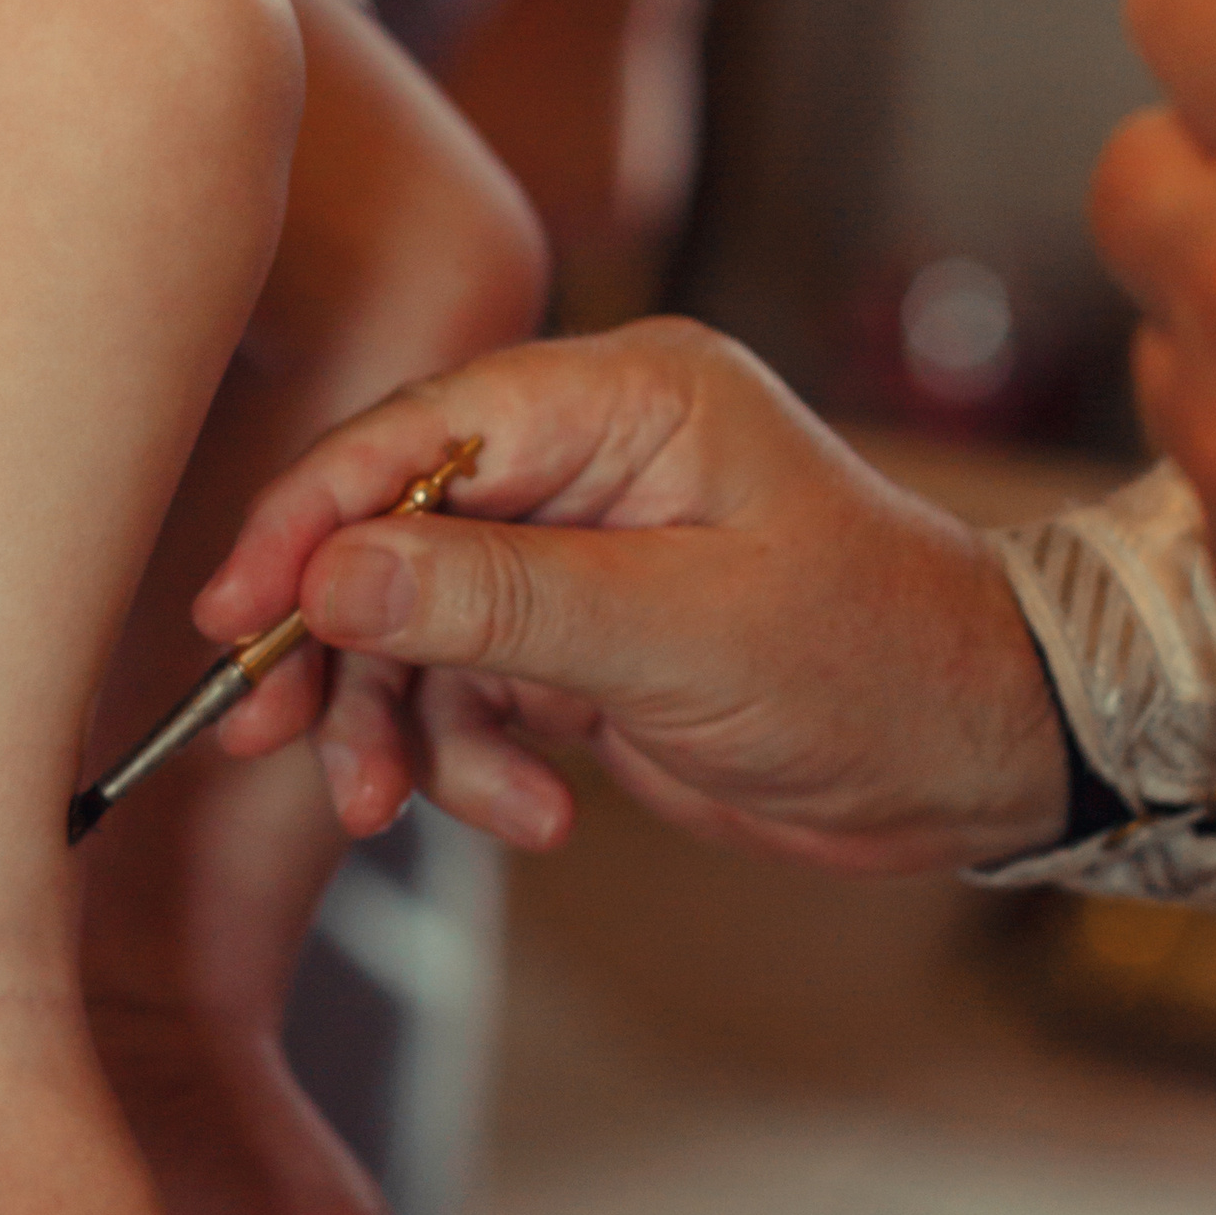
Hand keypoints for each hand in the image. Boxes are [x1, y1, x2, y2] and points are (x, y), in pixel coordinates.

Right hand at [192, 320, 1069, 872]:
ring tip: (396, 806)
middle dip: (338, 645)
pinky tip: (533, 813)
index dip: (310, 519)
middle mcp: (584, 461)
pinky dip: (470, 761)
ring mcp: (574, 553)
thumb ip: (497, 599)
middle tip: (278, 733)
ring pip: (414, 629)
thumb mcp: (679, 634)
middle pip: (390, 533)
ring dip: (398, 726)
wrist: (975, 763)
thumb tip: (334, 572)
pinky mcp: (573, 638)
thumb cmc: (875, 664)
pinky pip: (465, 692)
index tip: (240, 612)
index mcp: (621, 401)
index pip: (416, 433)